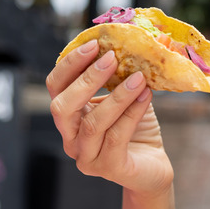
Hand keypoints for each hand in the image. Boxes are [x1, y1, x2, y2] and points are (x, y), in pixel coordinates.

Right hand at [46, 40, 174, 200]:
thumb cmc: (136, 128)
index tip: (95, 44)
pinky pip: (116, 137)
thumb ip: (123, 75)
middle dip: (86, 79)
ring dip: (117, 96)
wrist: (153, 167)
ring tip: (139, 77)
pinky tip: (146, 96)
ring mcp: (86, 156)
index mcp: (70, 117)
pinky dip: (132, 113)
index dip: (70, 64)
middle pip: (62, 106)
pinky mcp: (108, 168)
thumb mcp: (127, 96)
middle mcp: (70, 138)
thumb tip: (137, 40)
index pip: (55, 87)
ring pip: (93, 123)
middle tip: (112, 58)